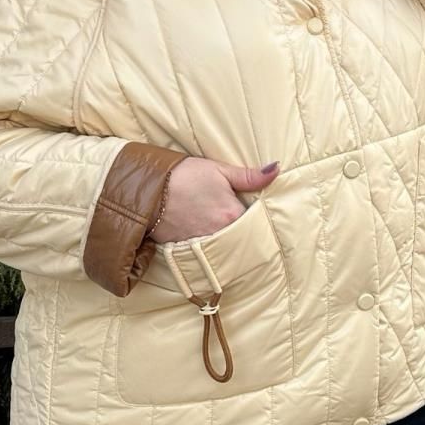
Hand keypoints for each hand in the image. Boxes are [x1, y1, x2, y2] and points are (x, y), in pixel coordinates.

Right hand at [149, 157, 279, 243]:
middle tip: (245, 230)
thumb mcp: (218, 169)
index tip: (255, 216)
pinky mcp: (186, 250)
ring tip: (226, 235)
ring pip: (225, 250)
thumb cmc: (184, 175)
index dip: (256, 220)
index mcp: (232, 214)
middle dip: (244, 236)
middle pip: (242, 241)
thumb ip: (249, 176)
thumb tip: (276, 169)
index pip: (256, 224)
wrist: (148, 188)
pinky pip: (206, 255)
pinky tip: (210, 242)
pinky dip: (210, 251)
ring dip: (228, 244)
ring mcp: (203, 245)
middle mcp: (220, 233)